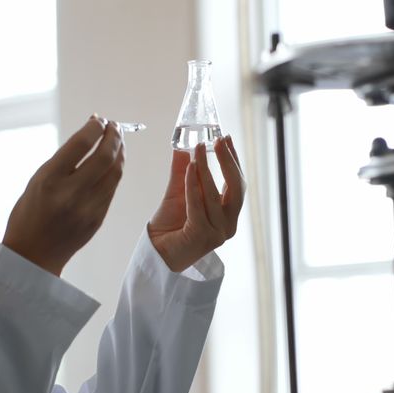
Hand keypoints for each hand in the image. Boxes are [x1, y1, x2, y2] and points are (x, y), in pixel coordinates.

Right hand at [2, 116, 124, 275]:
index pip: (81, 144)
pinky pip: (112, 188)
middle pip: (105, 156)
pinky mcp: (98, 218)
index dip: (95, 127)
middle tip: (113, 126)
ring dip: (120, 151)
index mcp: (49, 180)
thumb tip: (90, 134)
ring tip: (117, 140)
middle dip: (114, 136)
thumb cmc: (29, 213)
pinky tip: (113, 162)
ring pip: (115, 172)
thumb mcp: (37, 180)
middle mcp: (71, 193)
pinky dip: (115, 170)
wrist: (33, 255)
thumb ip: (63, 159)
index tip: (99, 119)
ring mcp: (88, 208)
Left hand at [148, 137, 244, 271]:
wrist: (155, 252)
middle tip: (218, 140)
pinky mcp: (201, 237)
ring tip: (198, 150)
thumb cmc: (170, 225)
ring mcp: (217, 233)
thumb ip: (184, 169)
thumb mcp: (180, 191)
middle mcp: (228, 225)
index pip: (238, 183)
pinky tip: (189, 168)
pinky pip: (198, 205)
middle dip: (227, 161)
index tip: (226, 138)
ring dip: (206, 170)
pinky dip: (193, 185)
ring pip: (215, 195)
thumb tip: (184, 144)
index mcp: (229, 215)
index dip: (233, 160)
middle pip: (236, 187)